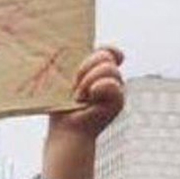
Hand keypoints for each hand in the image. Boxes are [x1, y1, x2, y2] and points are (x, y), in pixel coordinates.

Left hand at [42, 46, 124, 178]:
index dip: (106, 50)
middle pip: (105, 56)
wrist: (66, 128)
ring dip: (88, 80)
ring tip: (79, 95)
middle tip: (75, 85)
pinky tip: (90, 96)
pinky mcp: (118, 101)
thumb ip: (74, 63)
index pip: (107, 52)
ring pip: (108, 68)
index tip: (93, 58)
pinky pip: (112, 83)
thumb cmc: (61, 105)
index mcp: (97, 70)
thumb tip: (86, 55)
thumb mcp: (65, 79)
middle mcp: (109, 78)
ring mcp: (116, 89)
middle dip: (86, 66)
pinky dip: (99, 87)